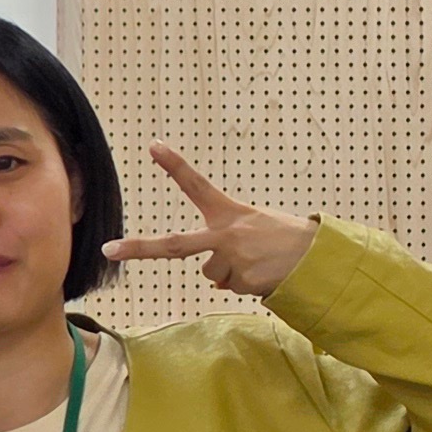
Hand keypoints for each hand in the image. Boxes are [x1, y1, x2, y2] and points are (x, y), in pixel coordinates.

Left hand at [102, 145, 316, 298]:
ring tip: (262, 262)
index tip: (154, 146)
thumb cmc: (286, 240)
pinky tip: (267, 274)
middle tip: (108, 249)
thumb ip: (226, 244)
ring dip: (233, 272)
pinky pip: (231, 286)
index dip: (175, 165)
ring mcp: (231, 259)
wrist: (322, 259)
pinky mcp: (242, 280)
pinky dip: (247, 284)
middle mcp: (226, 234)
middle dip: (138, 248)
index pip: (198, 185)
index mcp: (230, 213)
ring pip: (213, 273)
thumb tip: (212, 277)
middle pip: (173, 245)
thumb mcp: (255, 228)